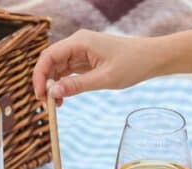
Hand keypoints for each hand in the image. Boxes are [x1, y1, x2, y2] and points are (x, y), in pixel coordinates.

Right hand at [32, 30, 160, 102]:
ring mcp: (81, 52)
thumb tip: (53, 93)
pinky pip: (69, 71)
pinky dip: (64, 84)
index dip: (40, 75)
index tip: (40, 95)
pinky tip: (64, 98)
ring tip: (56, 105)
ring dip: (54, 85)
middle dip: (45, 82)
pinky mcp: (87, 60)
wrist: (151, 58)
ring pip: (58, 68)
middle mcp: (77, 44)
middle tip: (46, 104)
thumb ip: (77, 85)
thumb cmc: (132, 64)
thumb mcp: (104, 79)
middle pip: (51, 62)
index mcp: (80, 42)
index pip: (49, 56)